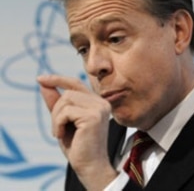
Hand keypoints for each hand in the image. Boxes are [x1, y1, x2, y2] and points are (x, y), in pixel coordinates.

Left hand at [37, 75, 117, 189]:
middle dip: (56, 110)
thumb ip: (56, 102)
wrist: (89, 166)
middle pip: (68, 92)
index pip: (76, 83)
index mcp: (97, 102)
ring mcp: (99, 108)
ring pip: (66, 99)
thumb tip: (44, 84)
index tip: (40, 79)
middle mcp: (101, 102)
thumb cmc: (77, 145)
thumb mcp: (63, 120)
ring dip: (56, 117)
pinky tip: (61, 135)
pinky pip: (66, 111)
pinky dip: (58, 123)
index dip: (58, 79)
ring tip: (59, 132)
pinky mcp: (93, 116)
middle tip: (57, 129)